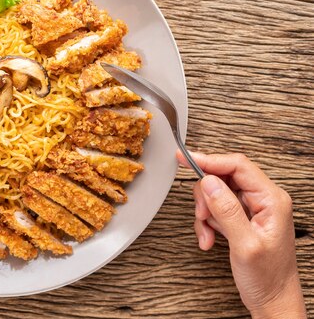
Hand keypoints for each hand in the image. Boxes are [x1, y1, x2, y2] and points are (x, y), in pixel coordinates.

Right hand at [178, 151, 305, 318]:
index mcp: (271, 200)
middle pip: (223, 177)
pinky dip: (207, 223)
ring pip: (215, 193)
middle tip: (202, 215)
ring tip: (208, 233)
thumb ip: (227, 210)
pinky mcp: (241, 218)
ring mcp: (252, 209)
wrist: (272, 300)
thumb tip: (209, 182)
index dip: (209, 160)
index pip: (237, 166)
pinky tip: (210, 239)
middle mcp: (263, 200)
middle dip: (205, 196)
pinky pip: (215, 209)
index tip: (185, 158)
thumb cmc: (268, 278)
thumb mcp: (245, 245)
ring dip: (205, 213)